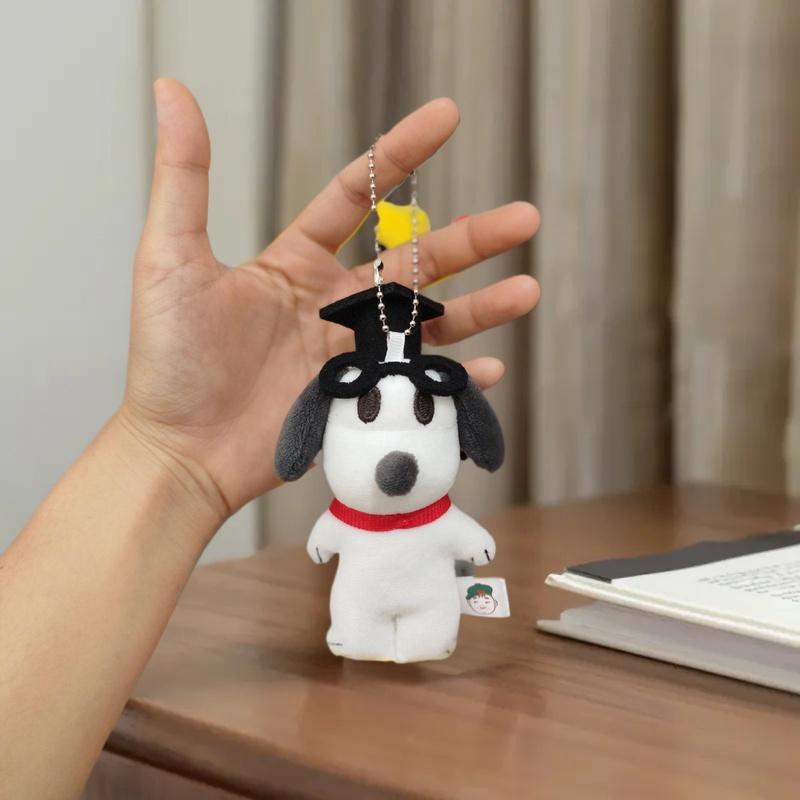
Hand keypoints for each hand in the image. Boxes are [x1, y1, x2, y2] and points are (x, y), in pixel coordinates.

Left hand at [120, 79, 539, 520]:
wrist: (179, 451)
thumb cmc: (168, 358)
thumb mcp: (172, 258)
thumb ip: (185, 177)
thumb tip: (172, 88)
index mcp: (295, 264)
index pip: (357, 197)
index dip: (400, 155)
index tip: (447, 117)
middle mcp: (332, 305)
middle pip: (415, 261)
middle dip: (472, 238)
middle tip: (526, 217)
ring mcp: (351, 355)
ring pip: (430, 323)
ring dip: (481, 307)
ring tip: (528, 289)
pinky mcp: (360, 401)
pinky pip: (420, 385)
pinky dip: (455, 379)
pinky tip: (491, 367)